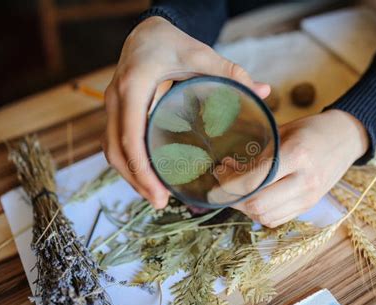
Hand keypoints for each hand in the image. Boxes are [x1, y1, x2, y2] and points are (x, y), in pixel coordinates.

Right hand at [103, 16, 269, 207]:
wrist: (145, 32)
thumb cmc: (171, 41)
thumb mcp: (201, 53)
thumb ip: (230, 72)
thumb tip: (264, 91)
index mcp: (135, 85)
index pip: (130, 135)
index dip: (142, 169)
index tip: (160, 192)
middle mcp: (116, 97)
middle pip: (115, 150)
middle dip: (136, 181)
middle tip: (160, 202)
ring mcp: (112, 105)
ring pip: (110, 149)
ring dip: (129, 175)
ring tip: (155, 196)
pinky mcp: (116, 110)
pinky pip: (114, 142)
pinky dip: (128, 163)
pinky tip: (146, 176)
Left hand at [226, 109, 368, 227]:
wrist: (345, 137)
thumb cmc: (310, 129)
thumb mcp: (281, 132)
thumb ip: (256, 154)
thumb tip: (227, 170)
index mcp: (296, 155)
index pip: (253, 181)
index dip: (228, 184)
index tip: (216, 176)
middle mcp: (304, 181)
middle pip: (257, 205)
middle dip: (233, 197)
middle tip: (223, 182)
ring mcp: (309, 198)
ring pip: (264, 216)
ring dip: (244, 206)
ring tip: (237, 188)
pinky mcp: (309, 206)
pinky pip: (276, 219)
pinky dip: (258, 212)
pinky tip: (253, 195)